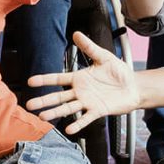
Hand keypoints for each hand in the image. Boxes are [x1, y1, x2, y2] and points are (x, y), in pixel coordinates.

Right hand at [26, 32, 141, 134]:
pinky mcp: (98, 111)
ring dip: (55, 112)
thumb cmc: (119, 72)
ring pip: (68, 108)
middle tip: (29, 105)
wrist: (134, 86)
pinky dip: (78, 124)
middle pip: (58, 97)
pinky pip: (86, 118)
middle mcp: (80, 91)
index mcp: (79, 78)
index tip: (30, 82)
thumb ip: (89, 47)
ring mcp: (88, 102)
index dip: (44, 80)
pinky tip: (69, 129)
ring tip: (42, 116)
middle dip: (43, 100)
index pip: (58, 79)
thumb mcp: (103, 57)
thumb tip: (76, 34)